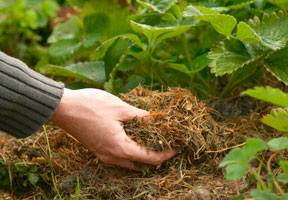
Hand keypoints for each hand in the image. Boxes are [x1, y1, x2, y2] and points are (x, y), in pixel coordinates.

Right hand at [49, 88, 175, 168]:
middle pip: (139, 162)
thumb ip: (141, 117)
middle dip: (154, 155)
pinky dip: (129, 150)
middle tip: (164, 142)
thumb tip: (156, 120)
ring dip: (141, 153)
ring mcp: (102, 155)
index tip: (175, 146)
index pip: (149, 158)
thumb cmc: (91, 106)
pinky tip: (133, 137)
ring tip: (151, 140)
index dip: (165, 154)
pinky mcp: (97, 150)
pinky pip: (118, 156)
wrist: (63, 108)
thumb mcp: (121, 108)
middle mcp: (111, 157)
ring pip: (128, 161)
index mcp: (120, 148)